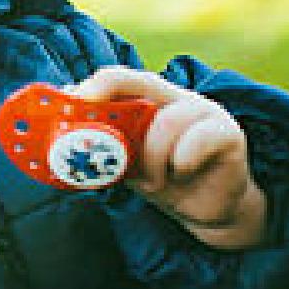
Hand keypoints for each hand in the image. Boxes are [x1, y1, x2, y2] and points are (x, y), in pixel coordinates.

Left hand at [69, 66, 268, 249]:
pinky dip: (182, 160)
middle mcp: (176, 98)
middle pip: (142, 81)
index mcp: (149, 100)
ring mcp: (204, 112)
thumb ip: (102, 146)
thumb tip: (60, 139)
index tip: (71, 100)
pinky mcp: (229, 133)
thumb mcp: (126, 164)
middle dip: (111, 99)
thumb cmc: (162, 179)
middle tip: (96, 128)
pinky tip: (180, 174)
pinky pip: (200, 138)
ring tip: (153, 182)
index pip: (120, 80)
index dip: (94, 86)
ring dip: (152, 157)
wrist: (206, 209)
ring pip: (166, 121)